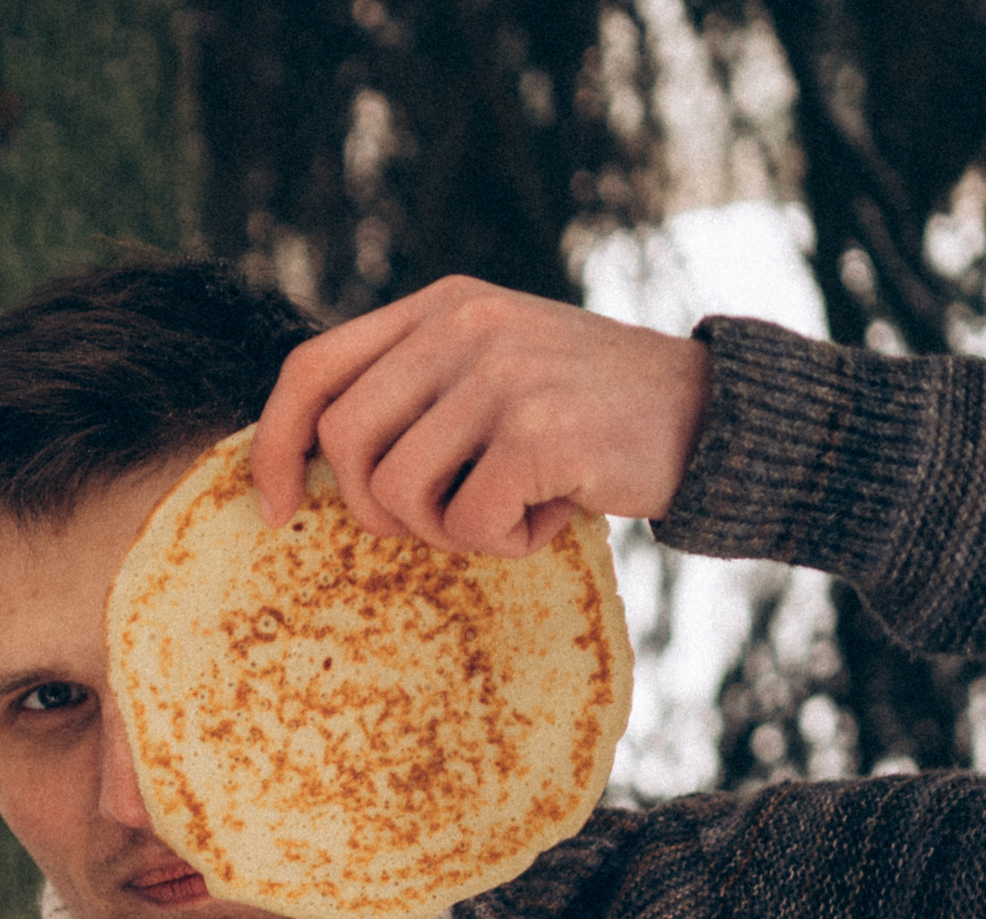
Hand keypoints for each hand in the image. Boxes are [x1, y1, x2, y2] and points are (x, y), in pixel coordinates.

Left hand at [249, 275, 710, 556]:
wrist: (711, 418)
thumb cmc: (585, 417)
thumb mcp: (489, 374)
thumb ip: (410, 395)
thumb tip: (306, 464)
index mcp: (439, 306)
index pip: (311, 369)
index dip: (273, 444)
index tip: (275, 508)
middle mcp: (463, 325)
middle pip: (343, 445)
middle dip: (376, 509)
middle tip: (443, 517)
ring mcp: (501, 373)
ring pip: (396, 493)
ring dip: (446, 530)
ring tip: (509, 509)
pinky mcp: (539, 430)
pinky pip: (465, 525)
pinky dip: (503, 544)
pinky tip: (551, 515)